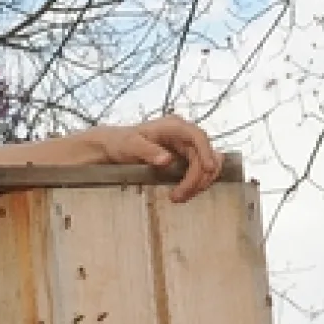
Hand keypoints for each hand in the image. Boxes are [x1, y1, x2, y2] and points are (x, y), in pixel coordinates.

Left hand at [92, 114, 224, 201]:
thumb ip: (147, 151)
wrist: (114, 146)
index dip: (206, 152)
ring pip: (204, 165)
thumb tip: (167, 160)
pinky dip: (195, 183)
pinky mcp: (185, 158)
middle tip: (179, 196)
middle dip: (196, 178)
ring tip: (178, 198)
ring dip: (197, 183)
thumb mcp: (130, 145)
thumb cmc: (121, 142)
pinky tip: (182, 193)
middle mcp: (184, 134)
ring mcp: (186, 146)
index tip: (209, 169)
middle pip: (203, 155)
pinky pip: (198, 171)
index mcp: (173, 126)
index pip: (198, 136)